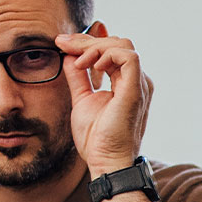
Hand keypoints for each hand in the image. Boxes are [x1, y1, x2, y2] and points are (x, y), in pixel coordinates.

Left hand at [57, 28, 151, 175]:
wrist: (106, 161)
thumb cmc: (96, 139)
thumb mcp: (82, 99)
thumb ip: (78, 76)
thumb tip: (69, 55)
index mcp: (125, 83)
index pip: (111, 50)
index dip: (87, 42)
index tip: (62, 43)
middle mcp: (135, 81)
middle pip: (116, 43)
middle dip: (87, 40)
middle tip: (62, 43)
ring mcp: (139, 85)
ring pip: (122, 45)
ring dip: (95, 46)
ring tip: (77, 60)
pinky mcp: (136, 89)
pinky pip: (128, 57)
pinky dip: (107, 54)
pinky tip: (90, 65)